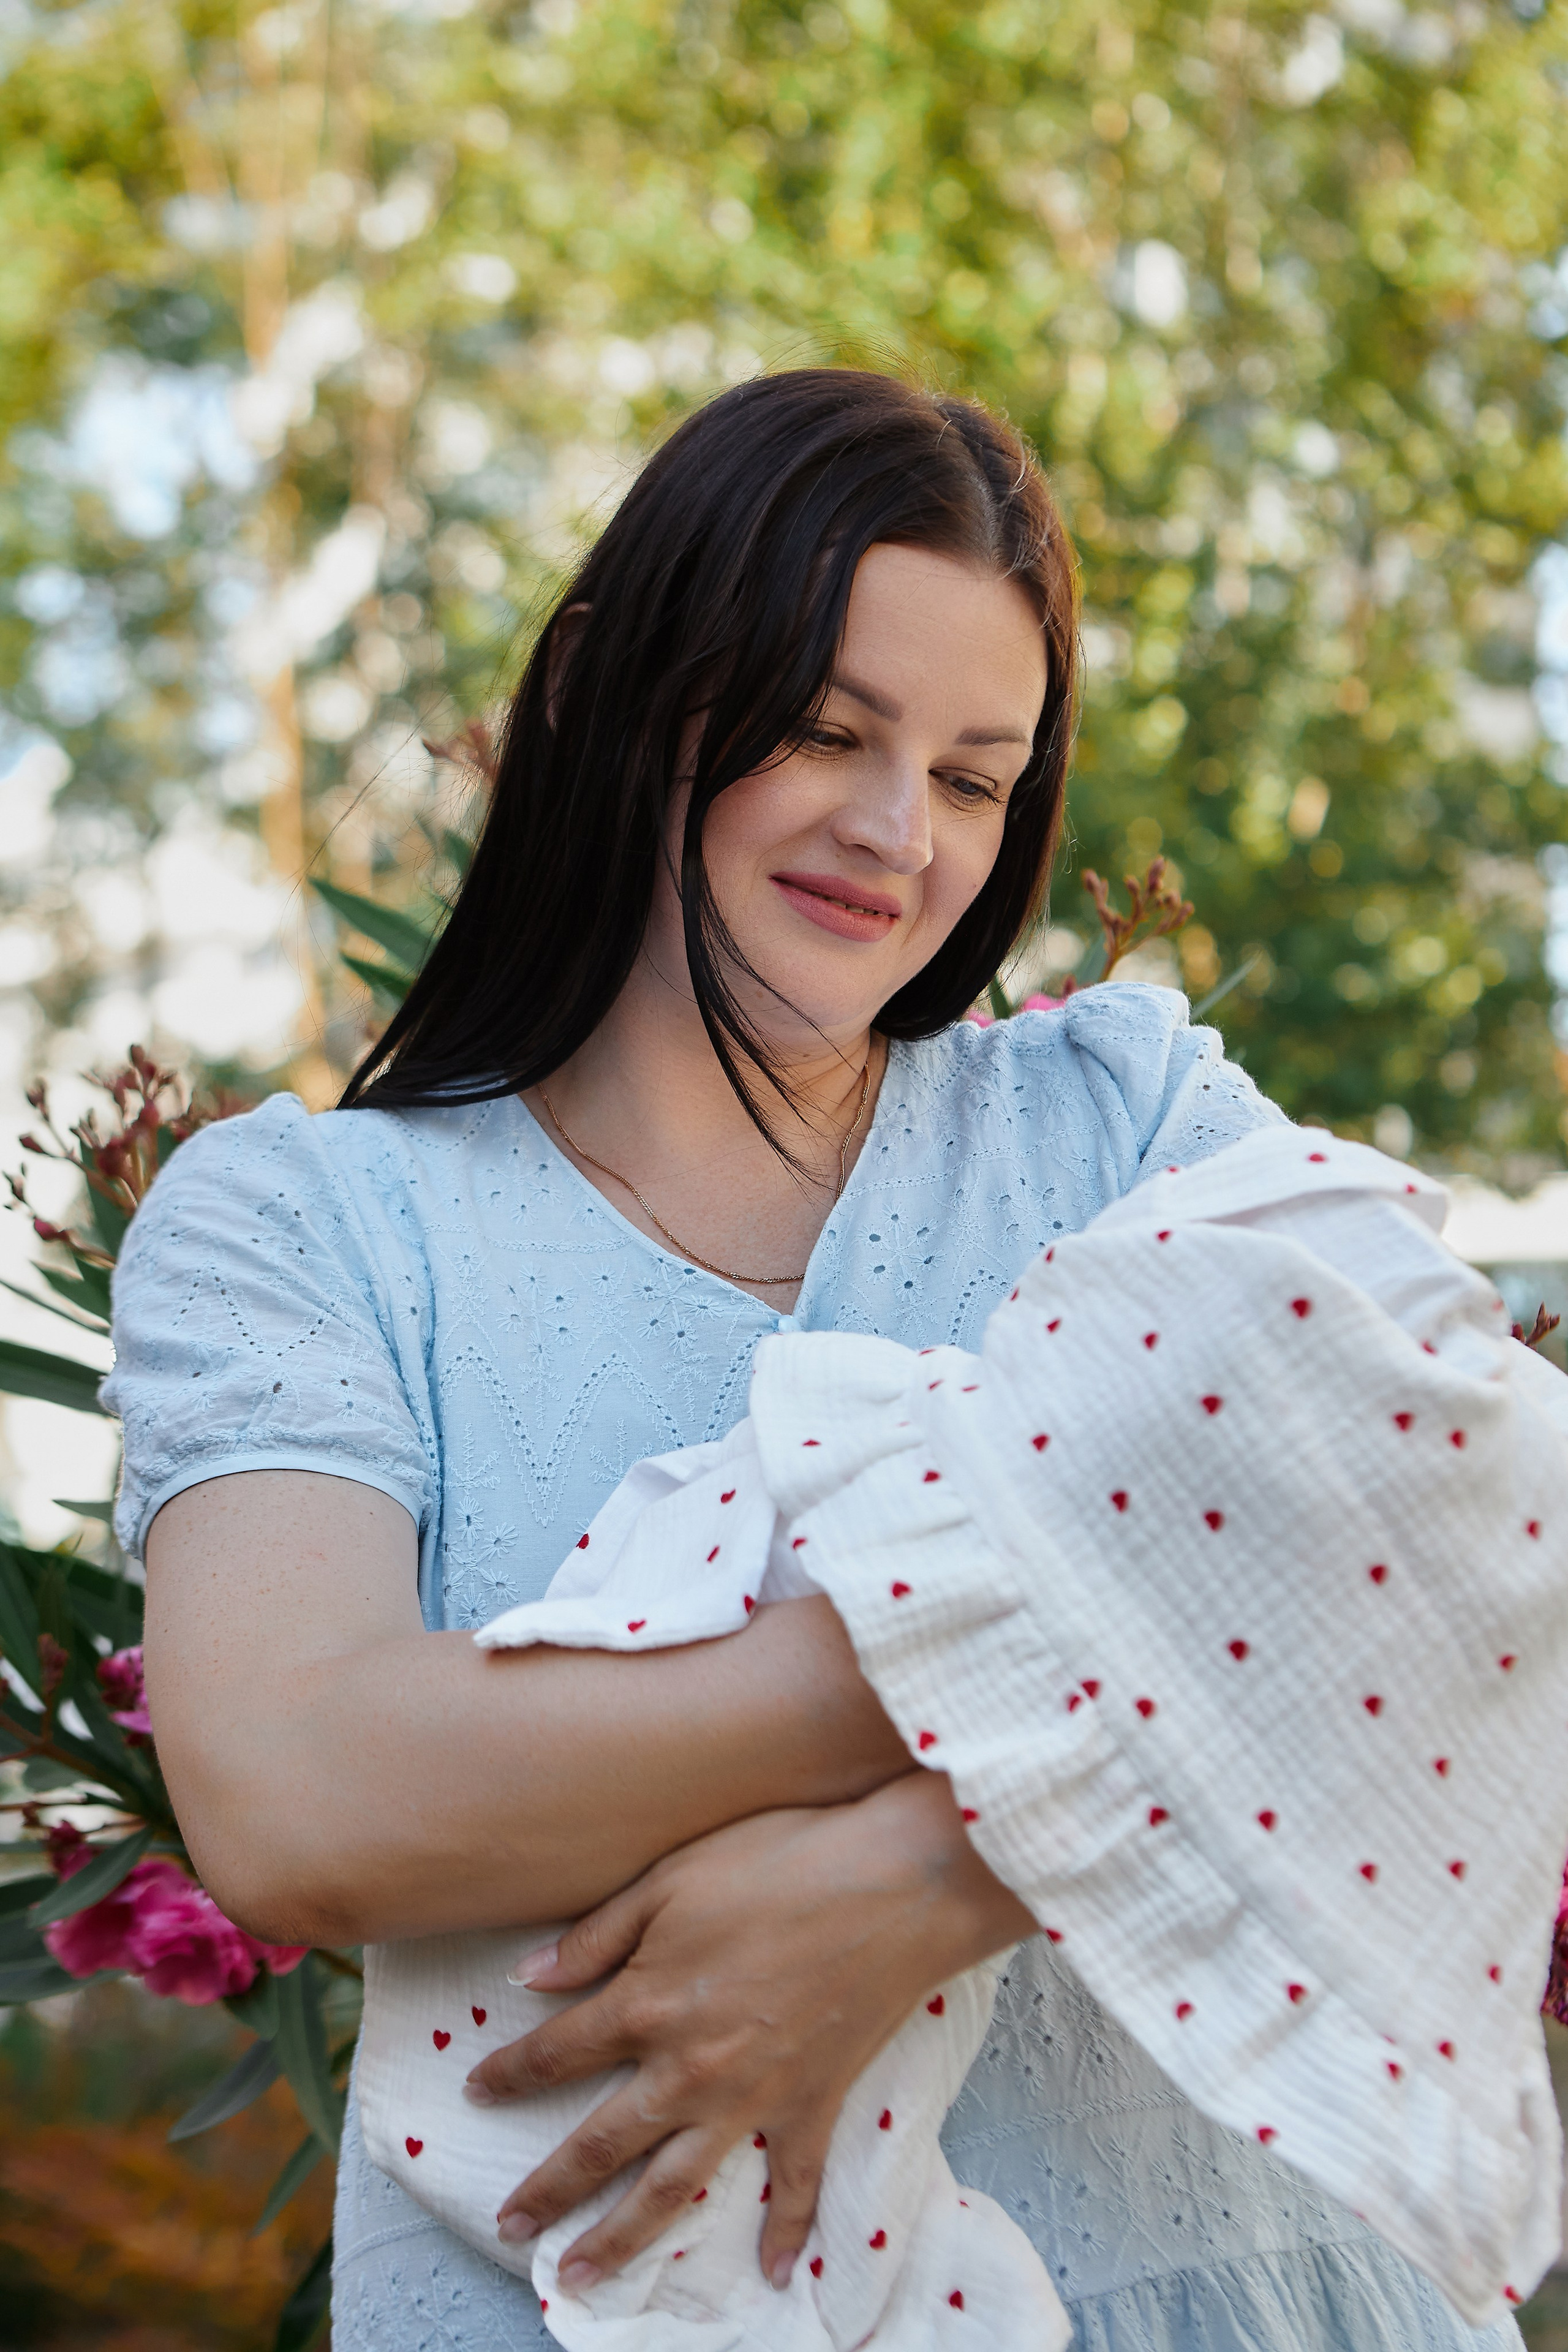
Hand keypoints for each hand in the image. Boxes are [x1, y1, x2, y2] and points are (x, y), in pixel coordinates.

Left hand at [468, 1770, 1032, 2293]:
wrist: (894, 1882)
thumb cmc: (781, 1859)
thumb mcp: (671, 1876)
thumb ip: (597, 1934)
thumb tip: (527, 1980)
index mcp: (648, 2003)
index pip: (558, 2052)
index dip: (511, 2074)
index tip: (477, 2092)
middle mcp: (689, 2067)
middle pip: (601, 2143)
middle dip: (549, 2191)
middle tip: (510, 2229)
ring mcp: (753, 2096)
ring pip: (674, 2186)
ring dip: (624, 2238)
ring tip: (582, 2277)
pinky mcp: (813, 2105)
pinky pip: (796, 2183)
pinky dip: (784, 2229)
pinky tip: (770, 2270)